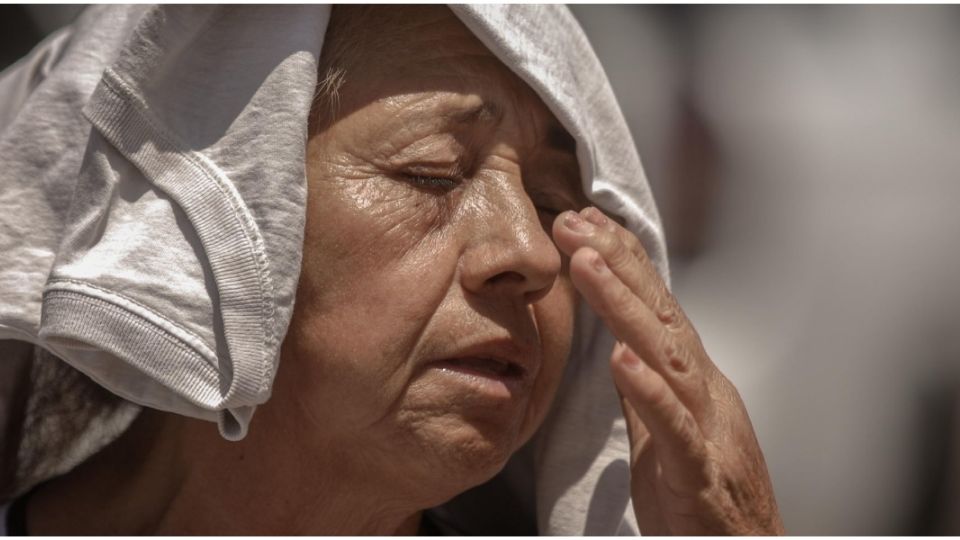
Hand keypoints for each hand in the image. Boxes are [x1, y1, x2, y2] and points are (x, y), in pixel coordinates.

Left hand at [553, 207, 784, 534]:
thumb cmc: (702, 496)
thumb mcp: (663, 430)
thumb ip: (644, 388)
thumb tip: (618, 347)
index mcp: (691, 379)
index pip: (654, 306)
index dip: (620, 262)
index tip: (580, 223)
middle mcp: (704, 390)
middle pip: (659, 314)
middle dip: (616, 263)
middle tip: (573, 222)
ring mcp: (707, 427)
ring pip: (666, 354)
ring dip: (624, 306)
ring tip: (585, 264)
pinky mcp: (700, 472)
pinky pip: (674, 428)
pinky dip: (650, 391)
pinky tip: (622, 360)